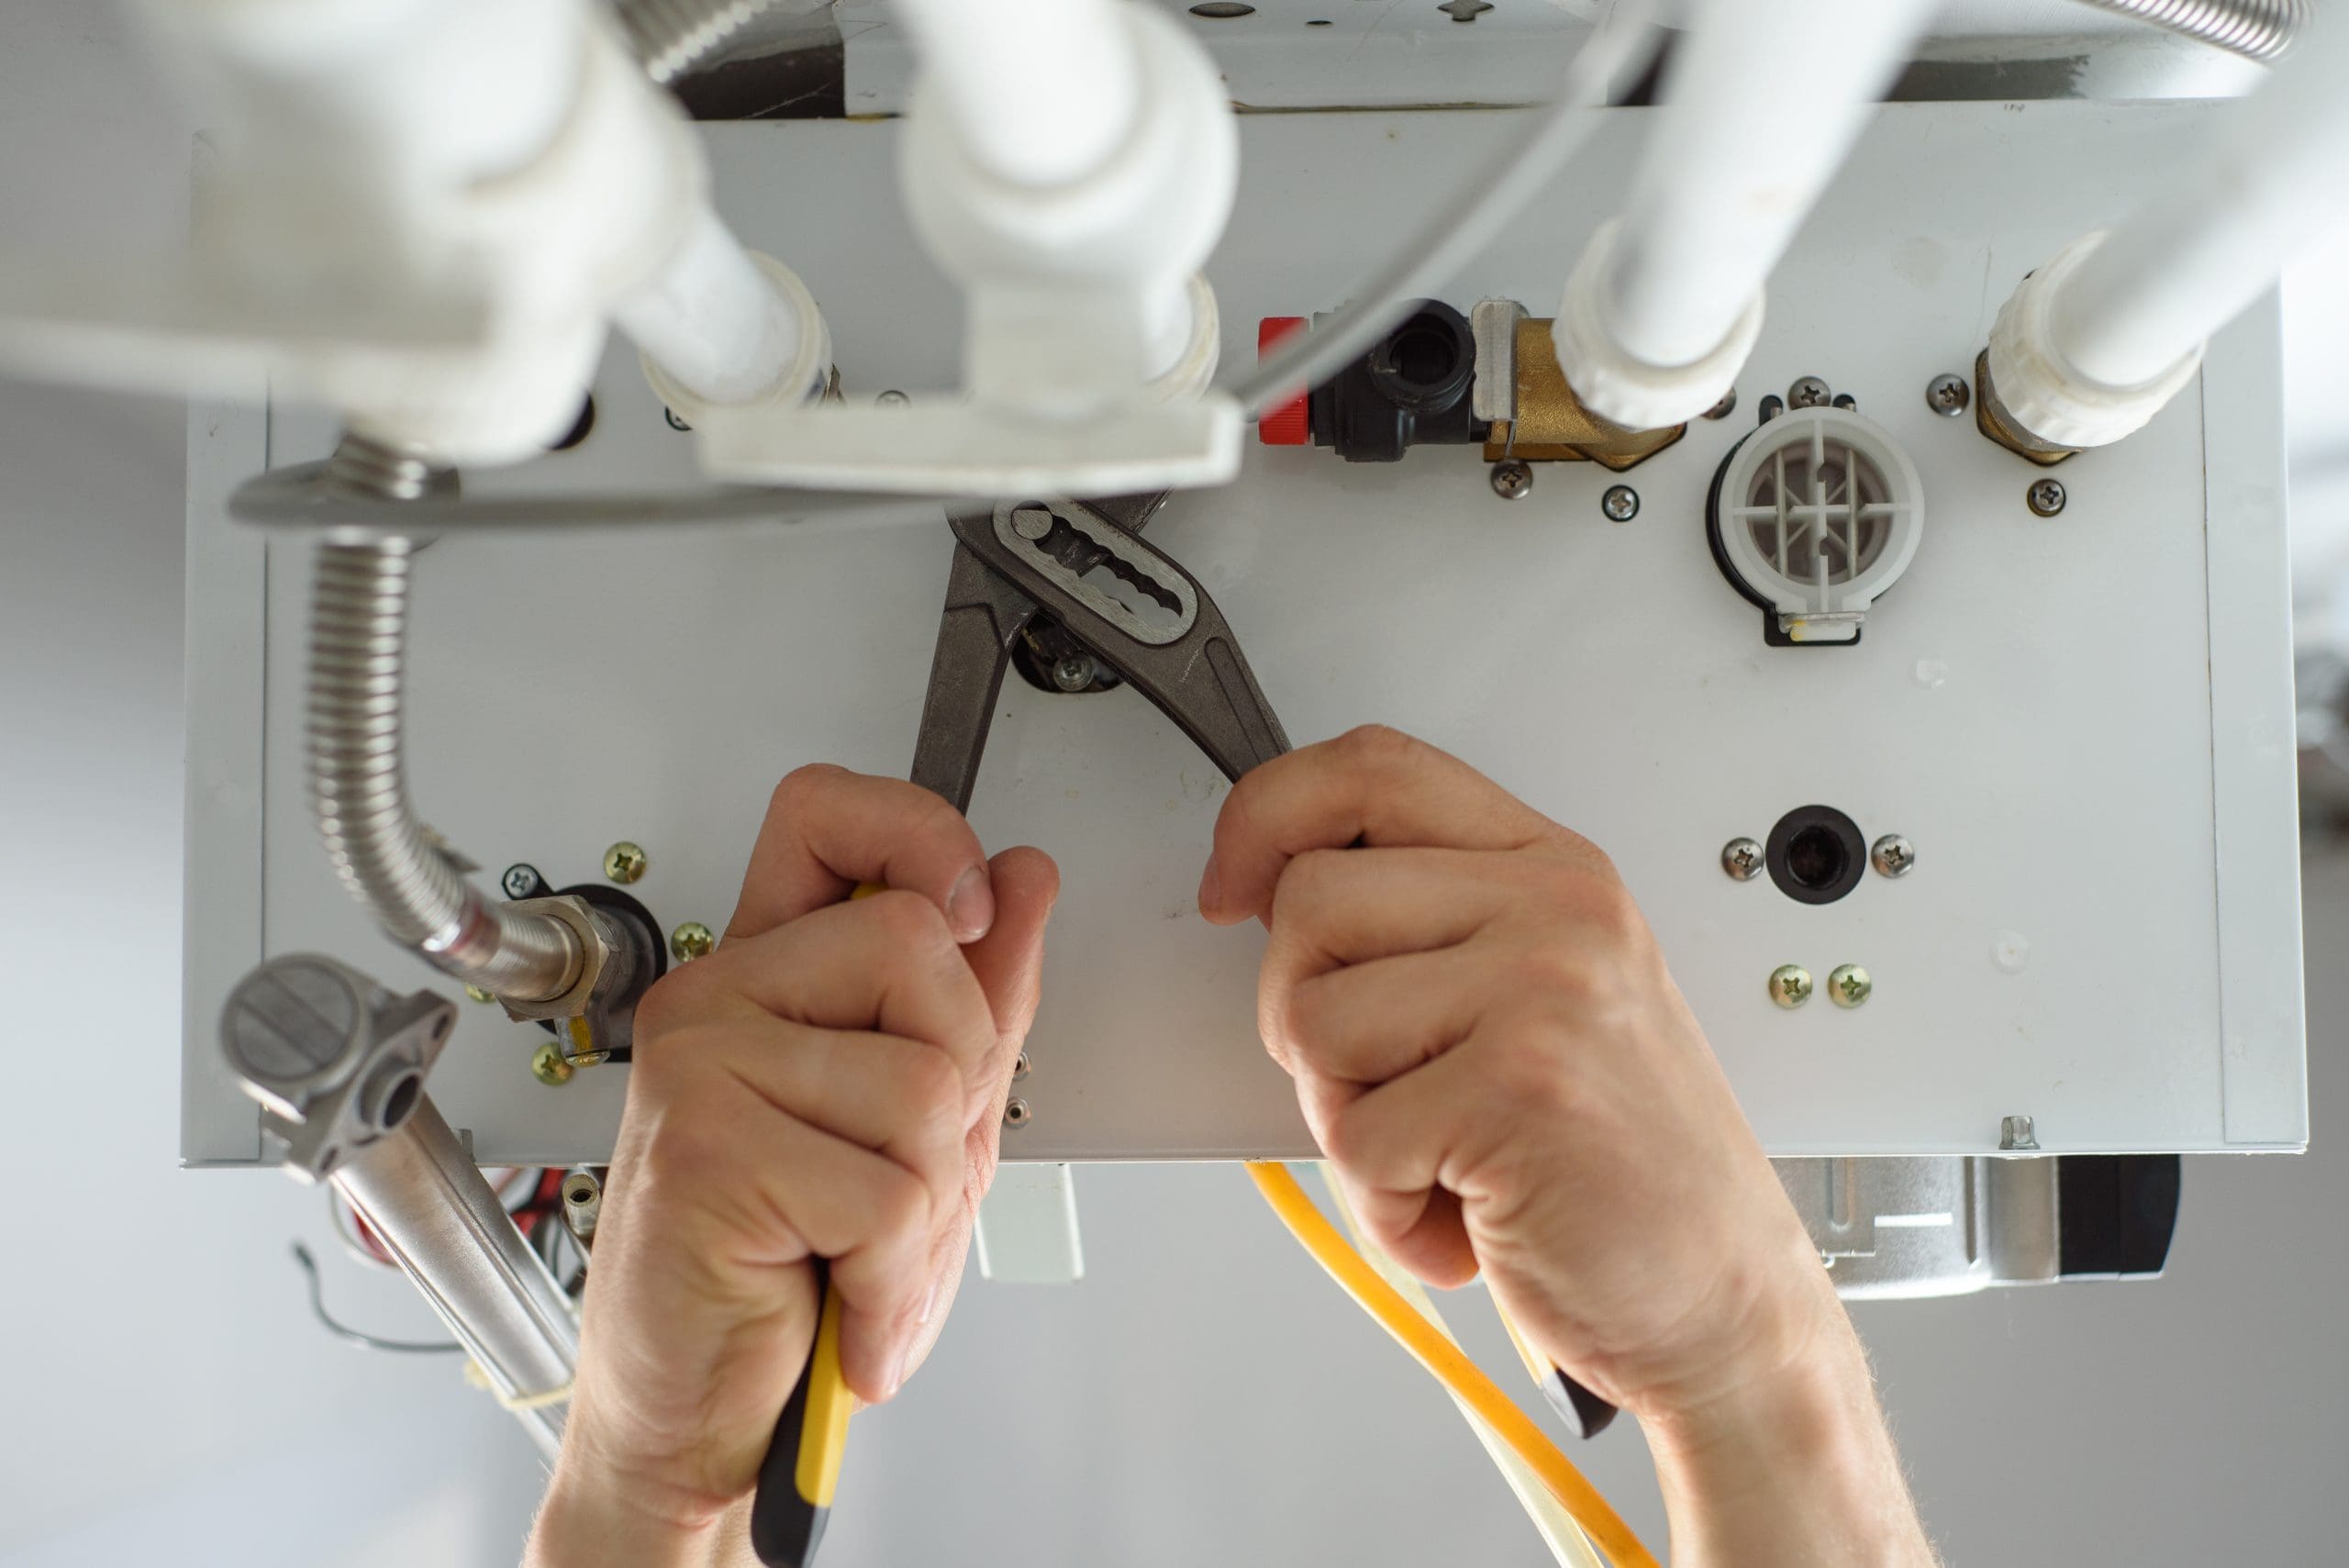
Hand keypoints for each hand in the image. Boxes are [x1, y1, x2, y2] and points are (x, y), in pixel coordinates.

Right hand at [531, 767, 1056, 1563]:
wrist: (697, 1415)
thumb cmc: (792, 1274)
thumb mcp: (916, 1125)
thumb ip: (974, 999)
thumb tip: (1023, 880)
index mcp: (767, 973)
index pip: (828, 812)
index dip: (918, 830)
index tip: (969, 908)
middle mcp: (718, 998)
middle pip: (919, 946)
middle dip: (958, 1081)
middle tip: (896, 1174)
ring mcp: (701, 1064)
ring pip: (924, 1078)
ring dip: (926, 1203)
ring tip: (860, 1248)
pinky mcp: (705, 1146)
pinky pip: (889, 1188)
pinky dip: (893, 1274)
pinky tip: (844, 1299)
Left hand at [1200, 727, 1936, 1565]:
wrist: (1724, 1302)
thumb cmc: (1617, 1169)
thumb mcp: (1540, 1001)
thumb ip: (1430, 925)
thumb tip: (1267, 889)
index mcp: (1554, 870)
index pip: (1372, 768)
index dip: (1267, 815)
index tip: (1230, 889)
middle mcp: (1557, 910)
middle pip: (1310, 900)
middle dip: (1303, 1016)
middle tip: (1391, 1092)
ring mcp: (1545, 989)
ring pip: (1312, 1018)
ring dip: (1349, 1123)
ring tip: (1444, 1157)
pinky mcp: (1522, 1087)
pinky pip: (1355, 1137)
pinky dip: (1386, 1208)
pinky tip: (1467, 1215)